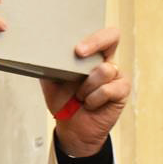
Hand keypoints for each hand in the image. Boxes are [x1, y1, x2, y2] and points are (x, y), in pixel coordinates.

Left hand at [40, 27, 128, 156]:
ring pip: (104, 69)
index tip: (77, 49)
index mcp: (89, 55)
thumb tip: (41, 51)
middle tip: (79, 52)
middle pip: (112, 37)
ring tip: (80, 96)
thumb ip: (49, 64)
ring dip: (86, 86)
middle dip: (95, 42)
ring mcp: (115, 75)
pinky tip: (90, 104)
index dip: (93, 36)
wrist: (72, 129)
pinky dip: (94, 99)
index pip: (97, 34)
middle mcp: (104, 60)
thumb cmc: (64, 102)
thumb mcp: (50, 81)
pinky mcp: (121, 90)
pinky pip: (108, 89)